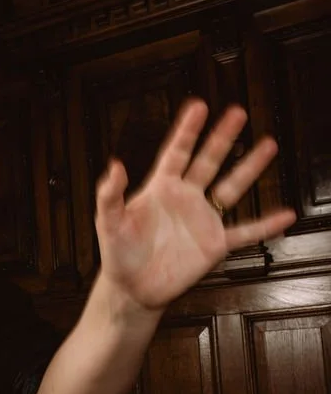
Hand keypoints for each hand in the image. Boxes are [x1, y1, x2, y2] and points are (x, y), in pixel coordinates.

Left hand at [95, 97, 296, 311]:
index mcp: (159, 188)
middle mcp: (185, 198)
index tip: (198, 106)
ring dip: (249, 168)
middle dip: (222, 137)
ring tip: (268, 145)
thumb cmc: (118, 253)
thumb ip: (110, 194)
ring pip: (231, 187)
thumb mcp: (108, 222)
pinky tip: (285, 214)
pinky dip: (265, 224)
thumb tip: (114, 166)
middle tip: (238, 113)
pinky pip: (245, 232)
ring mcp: (202, 219)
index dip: (187, 130)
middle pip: (207, 161)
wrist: (132, 287)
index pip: (176, 152)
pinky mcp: (214, 244)